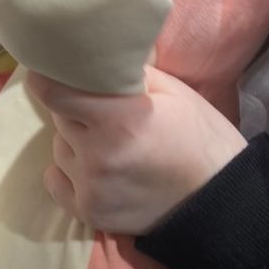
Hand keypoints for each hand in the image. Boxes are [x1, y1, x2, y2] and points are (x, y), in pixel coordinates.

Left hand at [27, 66, 245, 235]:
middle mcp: (97, 156)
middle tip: (104, 113)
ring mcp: (92, 188)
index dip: (48, 78)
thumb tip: (91, 55)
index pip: (53, 92)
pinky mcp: (90, 213)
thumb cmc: (200, 138)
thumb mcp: (172, 92)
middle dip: (76, 111)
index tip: (49, 70)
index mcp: (118, 120)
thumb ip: (126, 74)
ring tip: (109, 146)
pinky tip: (96, 170)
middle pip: (60, 118)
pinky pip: (57, 182)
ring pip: (60, 150)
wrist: (220, 201)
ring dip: (75, 143)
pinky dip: (69, 173)